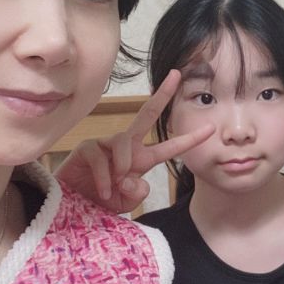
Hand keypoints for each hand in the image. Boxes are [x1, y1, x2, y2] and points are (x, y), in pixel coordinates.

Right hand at [55, 70, 213, 213]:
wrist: (73, 208)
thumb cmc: (101, 202)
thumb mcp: (126, 202)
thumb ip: (137, 192)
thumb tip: (135, 178)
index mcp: (142, 159)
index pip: (170, 147)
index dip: (190, 139)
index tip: (211, 128)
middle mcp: (127, 147)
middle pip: (147, 114)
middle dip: (162, 94)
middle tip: (176, 75)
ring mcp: (106, 145)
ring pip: (123, 141)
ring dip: (123, 165)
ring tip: (117, 185)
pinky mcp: (87, 148)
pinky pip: (100, 156)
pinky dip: (105, 176)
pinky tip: (104, 190)